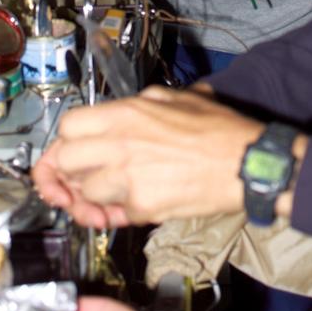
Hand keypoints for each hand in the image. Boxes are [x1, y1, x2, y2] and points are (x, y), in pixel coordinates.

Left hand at [33, 86, 261, 225]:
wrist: (245, 163)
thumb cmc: (217, 128)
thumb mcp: (176, 97)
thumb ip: (142, 102)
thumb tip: (125, 109)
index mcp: (126, 113)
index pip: (69, 125)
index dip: (68, 140)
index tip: (74, 149)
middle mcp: (120, 143)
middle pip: (66, 161)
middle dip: (72, 171)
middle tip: (87, 175)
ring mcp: (128, 177)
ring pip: (86, 193)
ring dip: (96, 196)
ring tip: (115, 193)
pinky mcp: (143, 206)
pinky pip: (117, 213)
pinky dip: (123, 213)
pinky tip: (136, 206)